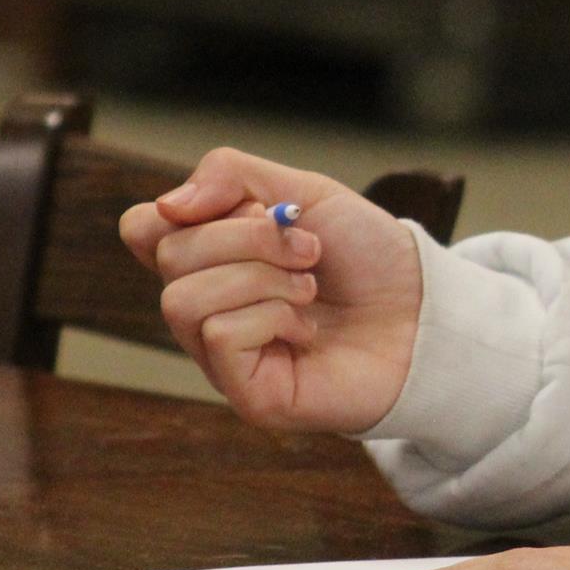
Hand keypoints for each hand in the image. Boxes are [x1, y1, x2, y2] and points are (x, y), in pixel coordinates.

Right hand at [118, 146, 423, 433]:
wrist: (426, 310)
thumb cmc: (368, 257)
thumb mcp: (306, 191)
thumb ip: (232, 177)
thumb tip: (166, 205)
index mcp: (211, 259)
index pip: (142, 227)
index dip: (186, 208)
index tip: (253, 207)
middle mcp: (206, 307)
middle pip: (169, 253)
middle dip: (248, 237)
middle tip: (309, 248)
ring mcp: (220, 355)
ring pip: (184, 298)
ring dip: (262, 277)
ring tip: (309, 287)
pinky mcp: (244, 392)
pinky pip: (219, 334)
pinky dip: (273, 315)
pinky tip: (307, 327)